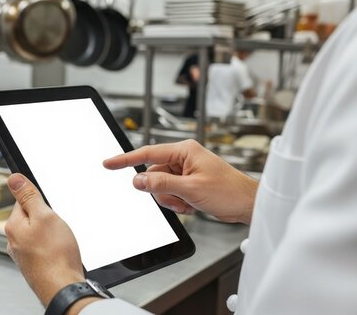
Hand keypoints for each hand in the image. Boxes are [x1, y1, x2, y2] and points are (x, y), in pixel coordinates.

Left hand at [5, 174, 99, 311]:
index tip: (48, 207)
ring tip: (61, 242)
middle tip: (58, 228)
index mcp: (13, 225)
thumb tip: (13, 178)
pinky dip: (53, 247)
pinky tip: (61, 252)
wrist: (63, 288)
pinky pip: (44, 247)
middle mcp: (14, 241)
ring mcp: (24, 254)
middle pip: (31, 217)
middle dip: (47, 218)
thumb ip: (28, 196)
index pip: (22, 200)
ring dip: (51, 234)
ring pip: (39, 234)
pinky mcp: (34, 264)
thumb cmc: (55, 256)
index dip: (38, 201)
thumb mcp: (44, 215)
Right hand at [103, 140, 257, 223]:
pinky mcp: (188, 183)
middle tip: (179, 199)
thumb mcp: (191, 188)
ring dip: (171, 199)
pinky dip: (177, 202)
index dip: (126, 160)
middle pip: (153, 175)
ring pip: (160, 187)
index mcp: (184, 150)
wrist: (247, 204)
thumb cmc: (229, 191)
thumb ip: (161, 184)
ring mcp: (185, 171)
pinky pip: (170, 193)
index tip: (109, 163)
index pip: (147, 154)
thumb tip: (138, 180)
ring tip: (189, 203)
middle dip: (162, 192)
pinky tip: (192, 205)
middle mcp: (183, 158)